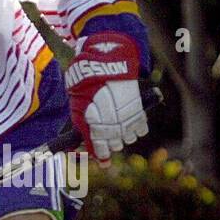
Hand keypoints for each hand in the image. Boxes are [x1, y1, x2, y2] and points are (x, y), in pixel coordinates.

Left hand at [65, 32, 147, 162]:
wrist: (108, 61)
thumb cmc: (89, 84)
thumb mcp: (78, 105)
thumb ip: (83, 128)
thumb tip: (85, 150)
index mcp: (95, 122)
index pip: (99, 147)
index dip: (100, 154)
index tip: (103, 158)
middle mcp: (112, 122)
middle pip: (115, 144)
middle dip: (111, 142)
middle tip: (108, 132)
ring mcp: (127, 117)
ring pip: (129, 139)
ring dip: (124, 135)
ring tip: (118, 123)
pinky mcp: (139, 110)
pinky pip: (141, 130)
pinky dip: (136, 128)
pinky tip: (129, 120)